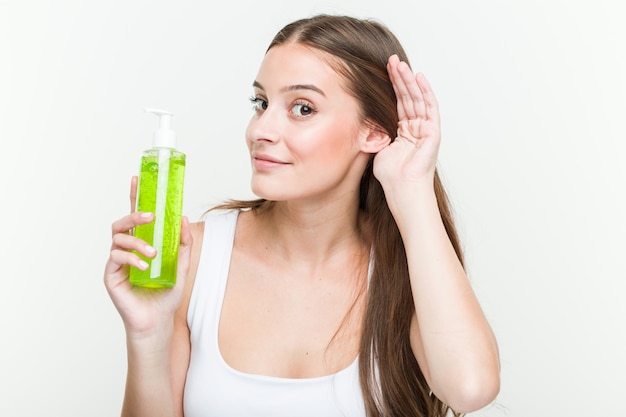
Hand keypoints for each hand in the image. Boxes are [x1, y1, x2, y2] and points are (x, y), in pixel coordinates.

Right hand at [103, 176, 192, 336]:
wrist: (158, 320)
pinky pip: (115, 258)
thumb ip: (182, 242)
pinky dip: (131, 259)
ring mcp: (117, 262)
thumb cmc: (166, 293)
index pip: (136, 216)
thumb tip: (183, 217)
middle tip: (150, 216)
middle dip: (133, 214)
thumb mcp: (181, 265)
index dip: (135, 197)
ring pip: (118, 238)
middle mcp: (127, 249)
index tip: (137, 178)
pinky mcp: (110, 275)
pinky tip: (144, 266)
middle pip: (122, 223)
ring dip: (137, 242)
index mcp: (142, 243)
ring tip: (153, 254)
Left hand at [373, 54, 440, 187]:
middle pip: (408, 97)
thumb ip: (376, 131)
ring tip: (399, 63)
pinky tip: (418, 77)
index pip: (398, 103)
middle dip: (399, 78)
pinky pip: (430, 107)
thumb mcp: (378, 147)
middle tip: (391, 59)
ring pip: (417, 98)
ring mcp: (426, 129)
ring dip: (408, 80)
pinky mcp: (433, 132)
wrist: (402, 189)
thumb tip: (362, 119)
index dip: (391, 86)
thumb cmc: (391, 176)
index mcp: (404, 132)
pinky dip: (425, 91)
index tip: (382, 70)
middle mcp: (416, 128)